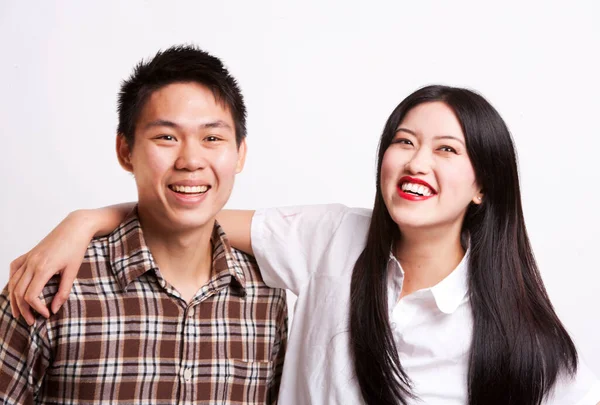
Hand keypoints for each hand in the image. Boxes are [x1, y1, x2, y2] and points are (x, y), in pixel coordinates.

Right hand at [8, 210, 93, 324]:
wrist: (75, 227)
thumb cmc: (77, 247)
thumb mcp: (73, 271)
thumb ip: (63, 291)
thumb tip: (55, 309)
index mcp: (43, 268)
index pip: (31, 295)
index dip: (37, 308)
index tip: (47, 314)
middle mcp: (32, 263)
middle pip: (19, 292)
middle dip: (24, 309)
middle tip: (32, 321)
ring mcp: (28, 258)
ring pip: (13, 283)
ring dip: (14, 300)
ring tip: (20, 313)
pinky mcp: (28, 254)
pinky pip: (14, 269)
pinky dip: (12, 281)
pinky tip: (16, 290)